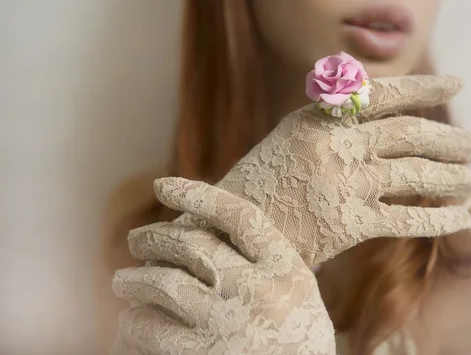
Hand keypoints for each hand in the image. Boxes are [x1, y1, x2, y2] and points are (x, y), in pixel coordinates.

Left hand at [113, 185, 334, 353]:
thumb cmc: (296, 336)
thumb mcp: (295, 290)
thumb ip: (264, 260)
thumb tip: (209, 226)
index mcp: (286, 268)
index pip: (239, 216)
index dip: (198, 194)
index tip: (163, 185)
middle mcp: (258, 291)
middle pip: (193, 245)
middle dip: (155, 238)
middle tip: (136, 240)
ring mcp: (229, 325)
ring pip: (164, 284)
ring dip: (134, 280)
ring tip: (122, 282)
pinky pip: (151, 329)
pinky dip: (134, 321)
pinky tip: (131, 321)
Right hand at [160, 75, 470, 266]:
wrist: (228, 233)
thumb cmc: (262, 186)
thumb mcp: (289, 138)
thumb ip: (332, 121)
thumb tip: (384, 112)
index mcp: (316, 118)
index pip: (381, 93)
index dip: (422, 87)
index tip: (456, 83)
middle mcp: (332, 144)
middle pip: (408, 134)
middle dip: (448, 139)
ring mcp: (340, 183)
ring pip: (414, 174)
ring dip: (451, 176)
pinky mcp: (346, 224)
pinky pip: (406, 218)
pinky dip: (439, 219)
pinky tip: (461, 218)